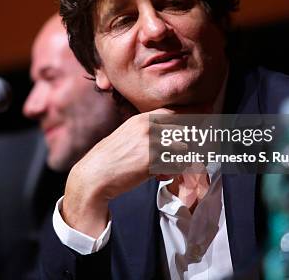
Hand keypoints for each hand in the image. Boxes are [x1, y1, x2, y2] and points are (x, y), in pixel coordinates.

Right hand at [61, 109, 179, 236]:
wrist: (95, 175)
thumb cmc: (109, 158)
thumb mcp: (126, 134)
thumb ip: (146, 131)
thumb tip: (170, 136)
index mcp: (141, 119)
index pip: (173, 113)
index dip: (186, 121)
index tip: (193, 127)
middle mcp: (148, 127)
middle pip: (182, 130)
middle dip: (183, 144)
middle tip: (177, 156)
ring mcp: (151, 143)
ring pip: (183, 148)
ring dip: (179, 159)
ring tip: (167, 167)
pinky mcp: (153, 162)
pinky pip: (176, 166)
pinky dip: (172, 173)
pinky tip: (160, 175)